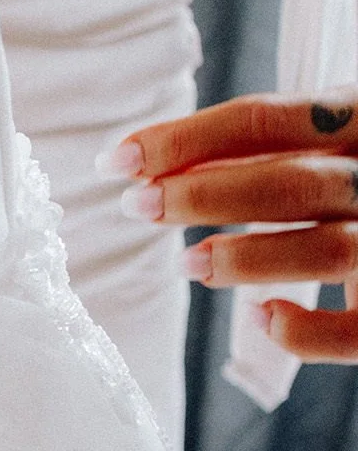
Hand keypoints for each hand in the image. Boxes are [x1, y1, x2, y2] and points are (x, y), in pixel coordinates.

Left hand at [110, 91, 357, 360]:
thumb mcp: (338, 137)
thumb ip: (275, 144)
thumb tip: (156, 167)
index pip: (264, 119)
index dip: (182, 140)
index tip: (115, 160)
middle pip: (289, 182)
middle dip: (202, 194)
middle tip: (136, 206)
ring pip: (324, 249)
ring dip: (244, 258)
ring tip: (187, 264)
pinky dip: (305, 331)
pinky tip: (262, 318)